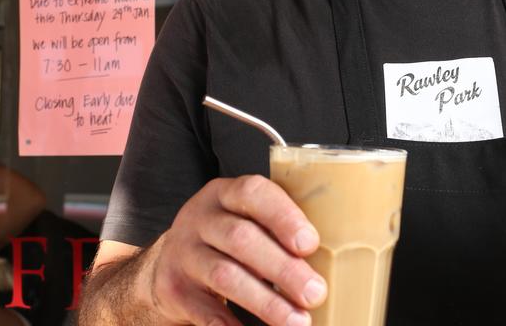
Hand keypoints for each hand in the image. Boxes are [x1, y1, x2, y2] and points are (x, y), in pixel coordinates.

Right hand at [140, 175, 326, 325]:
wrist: (170, 263)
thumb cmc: (226, 241)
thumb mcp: (244, 221)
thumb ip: (276, 230)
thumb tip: (335, 257)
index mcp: (224, 194)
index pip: (252, 193)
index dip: (283, 217)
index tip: (310, 245)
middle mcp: (199, 218)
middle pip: (241, 238)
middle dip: (283, 269)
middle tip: (316, 293)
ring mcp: (183, 253)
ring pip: (225, 275)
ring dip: (266, 302)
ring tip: (298, 322)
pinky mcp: (173, 287)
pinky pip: (205, 311)